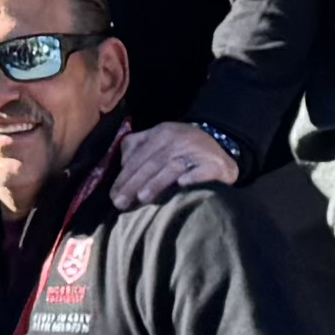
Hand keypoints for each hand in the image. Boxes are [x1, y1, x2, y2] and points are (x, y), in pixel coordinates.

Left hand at [112, 122, 236, 207]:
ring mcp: (198, 149)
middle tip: (121, 202)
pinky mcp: (215, 163)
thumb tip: (120, 170)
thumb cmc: (182, 150)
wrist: (221, 148)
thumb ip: (137, 149)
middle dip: (134, 183)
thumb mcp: (160, 142)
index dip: (125, 176)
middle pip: (153, 162)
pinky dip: (193, 177)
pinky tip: (182, 185)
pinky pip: (202, 170)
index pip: (139, 155)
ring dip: (157, 182)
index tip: (114, 195)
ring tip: (143, 198)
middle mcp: (179, 138)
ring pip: (173, 166)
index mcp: (162, 132)